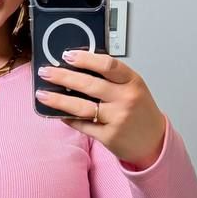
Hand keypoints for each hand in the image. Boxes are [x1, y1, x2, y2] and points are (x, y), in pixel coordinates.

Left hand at [35, 49, 166, 167]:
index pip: (107, 65)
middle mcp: (125, 99)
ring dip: (58, 100)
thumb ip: (112, 78)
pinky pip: (83, 125)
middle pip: (89, 85)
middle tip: (46, 72)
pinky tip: (57, 113)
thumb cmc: (141, 112)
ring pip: (82, 107)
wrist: (154, 142)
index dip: (85, 59)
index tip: (67, 55)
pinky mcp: (109, 136)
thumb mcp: (134, 88)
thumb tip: (80, 67)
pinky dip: (68, 118)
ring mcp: (117, 119)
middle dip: (63, 77)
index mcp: (132, 82)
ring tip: (42, 94)